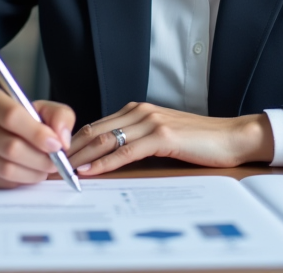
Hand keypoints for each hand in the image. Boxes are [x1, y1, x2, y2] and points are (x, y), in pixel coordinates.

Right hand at [0, 84, 74, 188]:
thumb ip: (57, 115)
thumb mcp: (32, 107)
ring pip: (7, 169)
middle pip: (11, 147)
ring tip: (43, 168)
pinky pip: (0, 182)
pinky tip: (25, 173)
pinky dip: (19, 180)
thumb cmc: (5, 119)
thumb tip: (63, 139)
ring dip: (33, 173)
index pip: (12, 115)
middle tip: (56, 162)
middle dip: (41, 158)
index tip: (57, 144)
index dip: (38, 133)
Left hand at [66, 102, 274, 175]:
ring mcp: (151, 122)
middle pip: (95, 129)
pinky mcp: (162, 136)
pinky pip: (125, 151)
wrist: (232, 137)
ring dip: (81, 157)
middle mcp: (141, 111)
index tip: (57, 157)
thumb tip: (109, 155)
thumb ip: (138, 139)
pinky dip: (104, 163)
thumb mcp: (163, 136)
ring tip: (62, 171)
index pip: (97, 124)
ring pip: (105, 139)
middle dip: (70, 149)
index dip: (74, 141)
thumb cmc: (200, 140)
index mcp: (139, 109)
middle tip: (50, 165)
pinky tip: (90, 172)